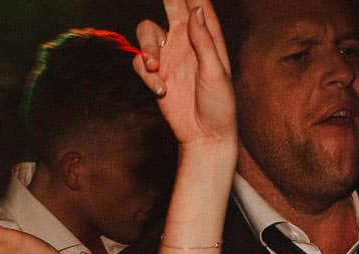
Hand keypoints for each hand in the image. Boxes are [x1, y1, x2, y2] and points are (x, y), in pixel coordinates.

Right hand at [135, 0, 237, 147]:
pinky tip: (161, 90)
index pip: (198, 5)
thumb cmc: (219, 106)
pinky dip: (146, 76)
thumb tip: (195, 10)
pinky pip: (140, 63)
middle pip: (171, 7)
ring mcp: (169, 56)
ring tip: (153, 67)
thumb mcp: (215, 72)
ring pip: (147, 32)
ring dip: (145, 47)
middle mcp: (186, 42)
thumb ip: (204, 41)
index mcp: (206, 38)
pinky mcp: (156, 75)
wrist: (205, 136)